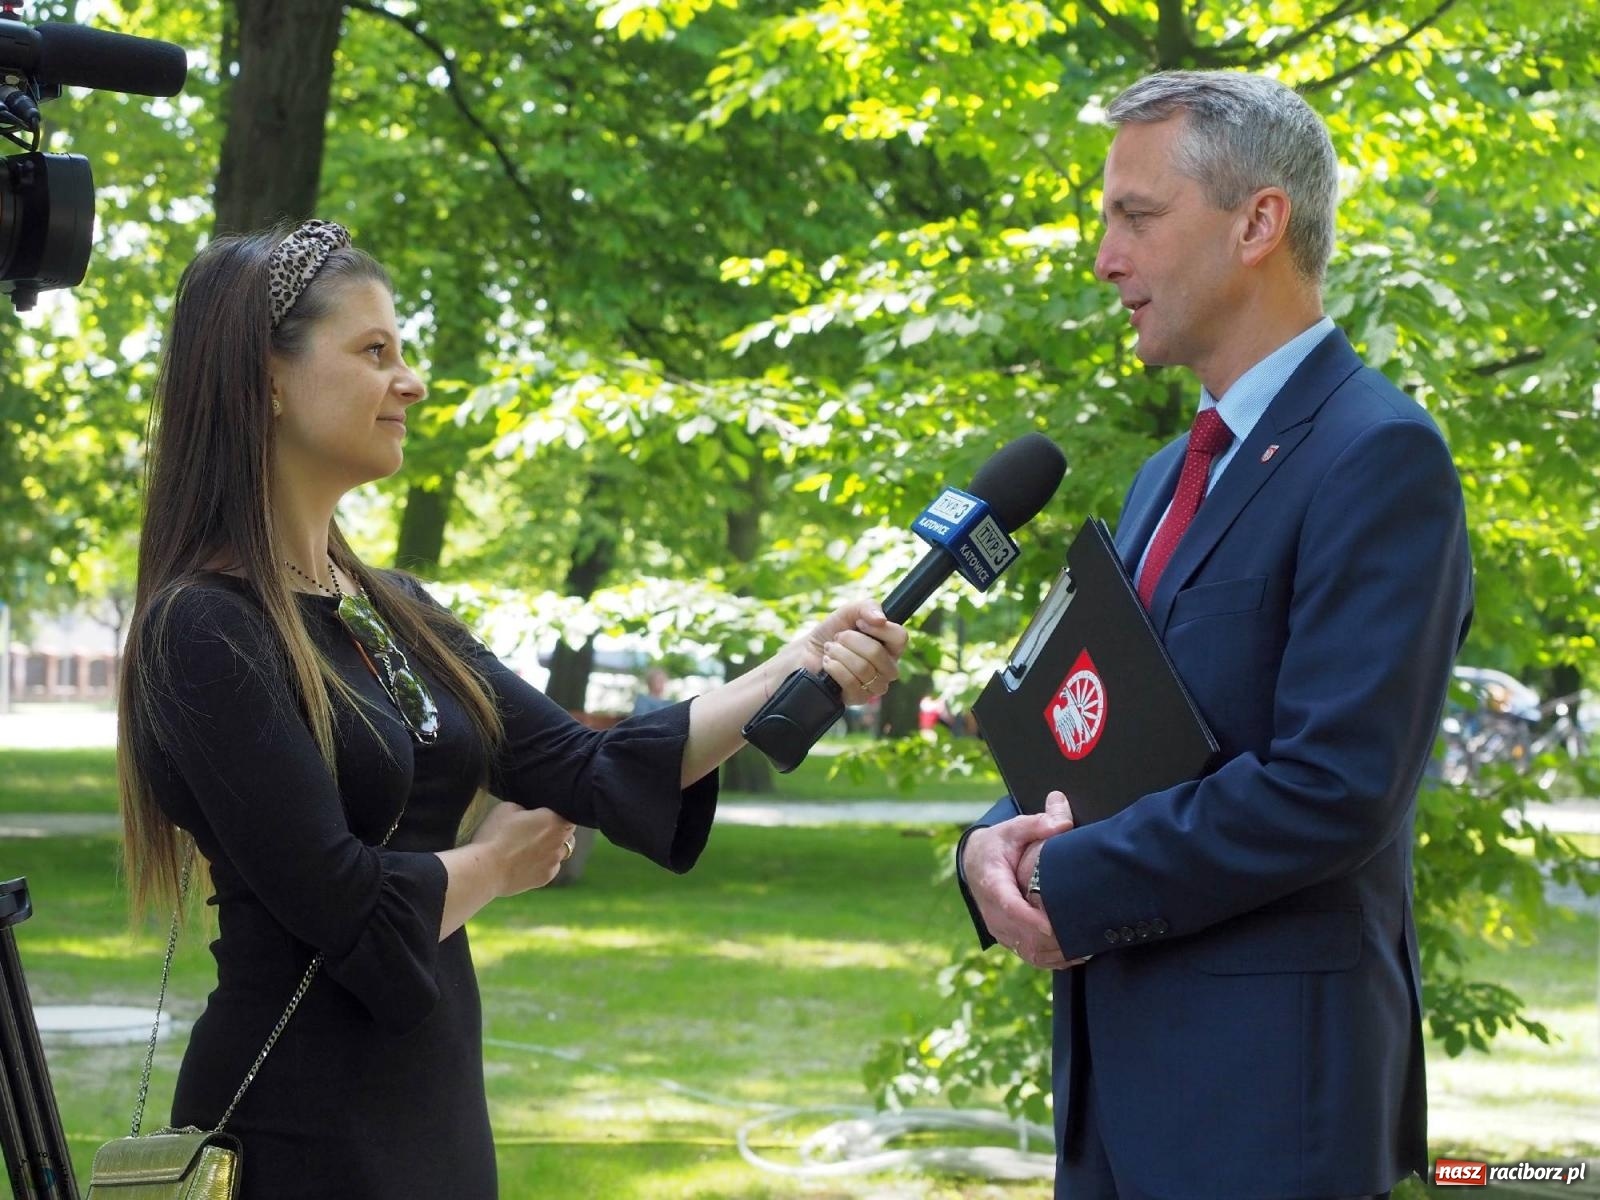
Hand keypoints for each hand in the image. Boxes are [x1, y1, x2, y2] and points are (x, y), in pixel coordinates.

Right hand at [467, 802, 576, 896]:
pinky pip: (550, 867)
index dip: (557, 813)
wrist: (485, 870)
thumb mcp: (508, 807)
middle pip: (568, 833)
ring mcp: (555, 862)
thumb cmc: (495, 835)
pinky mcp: (545, 878)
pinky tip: (524, 863)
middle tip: (536, 830)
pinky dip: (542, 864)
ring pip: (561, 852)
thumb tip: (532, 813)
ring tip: (530, 848)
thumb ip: (527, 808)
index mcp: (555, 821)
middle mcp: (560, 842)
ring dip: (552, 848)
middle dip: (557, 830)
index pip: (569, 813)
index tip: (545, 814)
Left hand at [797, 599, 908, 704]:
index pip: (900, 637)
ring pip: (864, 669)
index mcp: (891, 646)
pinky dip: (835, 668)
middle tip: (838, 638)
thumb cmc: (831, 632)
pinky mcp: (858, 698)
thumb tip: (881, 619)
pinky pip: (852, 683)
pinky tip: (828, 664)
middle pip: (878, 653)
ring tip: (830, 650)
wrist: (806, 652)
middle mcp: (887, 668)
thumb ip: (867, 607)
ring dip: (840, 654)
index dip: (878, 628)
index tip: (859, 623)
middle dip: (851, 641)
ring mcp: (875, 686)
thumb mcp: (848, 612)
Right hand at [963, 807, 1073, 969]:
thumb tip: (1063, 822)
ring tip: (1087, 944)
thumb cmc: (997, 845)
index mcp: (993, 885)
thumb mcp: (1013, 829)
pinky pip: (1033, 957)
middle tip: (1086, 934)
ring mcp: (1002, 930)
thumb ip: (1037, 824)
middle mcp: (994, 914)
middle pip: (1025, 937)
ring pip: (1030, 952)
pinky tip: (1078, 954)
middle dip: (1055, 940)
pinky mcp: (1011, 939)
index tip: (1054, 927)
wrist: (976, 863)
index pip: (1010, 908)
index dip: (1032, 921)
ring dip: (1058, 952)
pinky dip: (1055, 959)